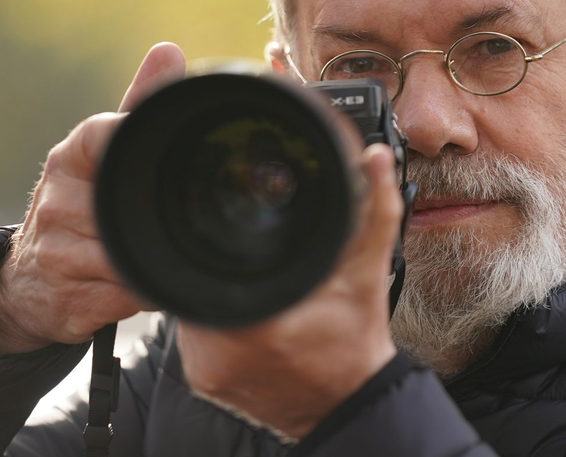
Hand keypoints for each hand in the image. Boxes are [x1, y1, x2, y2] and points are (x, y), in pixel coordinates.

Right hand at [0, 43, 186, 353]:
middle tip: (178, 218)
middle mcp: (57, 199)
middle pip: (125, 203)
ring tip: (157, 252)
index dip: (131, 140)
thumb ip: (138, 104)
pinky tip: (147, 282)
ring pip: (131, 253)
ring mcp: (58, 249)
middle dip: (152, 214)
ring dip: (155, 256)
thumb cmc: (78, 206)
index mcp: (72, 157)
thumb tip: (168, 50)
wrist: (25, 283)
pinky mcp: (68, 296)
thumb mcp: (102, 153)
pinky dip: (148, 291)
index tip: (156, 156)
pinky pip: (128, 293)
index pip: (103, 135)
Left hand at [176, 143, 401, 439]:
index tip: (239, 236)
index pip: (212, 263)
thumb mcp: (368, 272)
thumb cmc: (357, 341)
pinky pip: (193, 336)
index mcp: (260, 321)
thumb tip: (375, 160)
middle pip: (197, 279)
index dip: (221, 243)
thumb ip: (374, 210)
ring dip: (213, 290)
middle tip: (249, 258)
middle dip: (219, 264)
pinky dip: (213, 319)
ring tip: (248, 284)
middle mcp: (222, 350)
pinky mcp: (205, 381)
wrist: (348, 405)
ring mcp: (208, 370)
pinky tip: (243, 313)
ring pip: (190, 307)